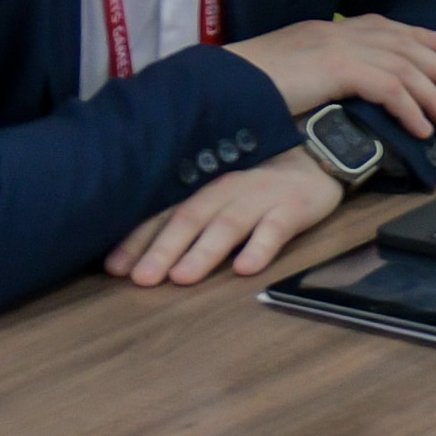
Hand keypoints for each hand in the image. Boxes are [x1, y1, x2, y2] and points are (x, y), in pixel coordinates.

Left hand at [104, 155, 345, 288]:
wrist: (321, 157)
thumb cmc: (264, 186)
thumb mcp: (225, 197)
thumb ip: (194, 219)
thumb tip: (145, 254)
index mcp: (206, 191)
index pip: (165, 215)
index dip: (139, 240)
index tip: (114, 267)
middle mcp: (228, 192)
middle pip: (190, 219)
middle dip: (163, 249)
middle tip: (142, 279)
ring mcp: (261, 198)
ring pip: (228, 225)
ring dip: (204, 251)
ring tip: (183, 277)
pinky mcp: (294, 207)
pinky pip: (276, 228)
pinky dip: (260, 248)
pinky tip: (246, 268)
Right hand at [225, 15, 435, 140]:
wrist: (216, 84)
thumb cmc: (240, 86)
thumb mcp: (283, 73)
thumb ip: (312, 74)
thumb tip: (332, 91)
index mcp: (322, 30)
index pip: (380, 26)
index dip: (415, 35)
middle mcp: (335, 32)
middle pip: (403, 44)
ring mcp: (337, 47)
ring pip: (404, 68)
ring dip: (432, 95)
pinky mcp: (338, 67)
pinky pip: (390, 88)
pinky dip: (410, 109)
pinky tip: (421, 129)